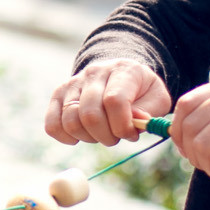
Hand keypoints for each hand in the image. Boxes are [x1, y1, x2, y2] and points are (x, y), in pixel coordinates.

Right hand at [46, 58, 172, 146]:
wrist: (118, 74)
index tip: (131, 134)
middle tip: (116, 137)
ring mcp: (73, 83)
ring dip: (88, 138)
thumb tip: (135, 122)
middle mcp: (94, 73)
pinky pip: (52, 124)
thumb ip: (149, 111)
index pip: (114, 101)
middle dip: (106, 136)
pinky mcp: (58, 95)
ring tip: (100, 134)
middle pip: (90, 114)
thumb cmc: (140, 91)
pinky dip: (65, 137)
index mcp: (122, 71)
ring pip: (70, 121)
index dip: (122, 125)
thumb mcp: (156, 98)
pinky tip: (80, 136)